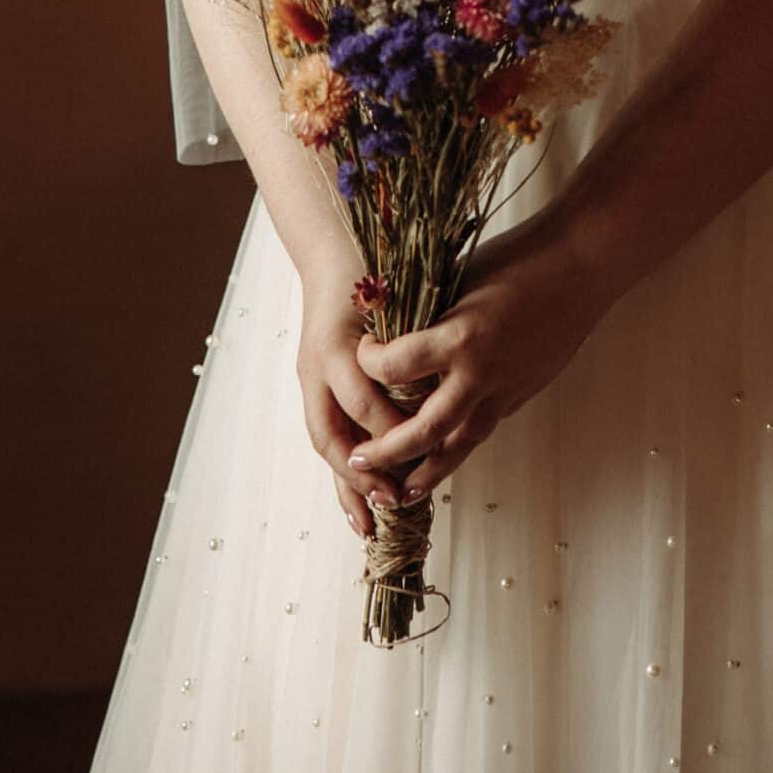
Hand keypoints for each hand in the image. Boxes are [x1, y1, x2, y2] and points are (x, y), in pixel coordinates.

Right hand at [295, 269, 417, 538]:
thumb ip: (420, 327)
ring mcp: (312, 377)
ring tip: (370, 524)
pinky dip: (343, 472)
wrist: (335, 248)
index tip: (421, 450)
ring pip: (325, 442)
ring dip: (348, 485)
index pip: (361, 398)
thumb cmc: (376, 263)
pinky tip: (360, 504)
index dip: (389, 428)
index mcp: (339, 342)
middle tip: (395, 500)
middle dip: (364, 470)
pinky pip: (328, 435)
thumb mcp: (401, 287)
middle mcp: (319, 365)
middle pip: (333, 431)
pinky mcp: (316, 384)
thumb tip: (460, 356)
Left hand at [348, 217, 609, 503]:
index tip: (362, 351)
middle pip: (425, 430)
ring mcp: (506, 390)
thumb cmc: (518, 258)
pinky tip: (442, 451)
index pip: (395, 367)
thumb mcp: (461, 279)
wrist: (580, 265)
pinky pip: (483, 428)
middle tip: (358, 460)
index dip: (369, 361)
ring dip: (427, 472)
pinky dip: (458, 445)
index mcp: (460, 338)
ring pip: (460, 446)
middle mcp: (481, 374)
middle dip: (387, 451)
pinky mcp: (522, 393)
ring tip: (401, 491)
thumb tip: (390, 330)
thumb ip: (430, 314)